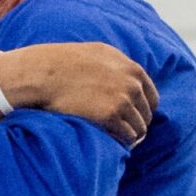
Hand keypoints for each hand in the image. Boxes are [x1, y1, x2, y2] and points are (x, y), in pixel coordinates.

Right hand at [2, 42, 157, 144]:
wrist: (44, 72)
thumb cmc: (64, 62)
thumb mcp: (99, 54)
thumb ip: (118, 66)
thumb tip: (125, 78)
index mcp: (131, 69)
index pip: (151, 97)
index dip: (142, 111)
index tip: (132, 119)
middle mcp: (131, 84)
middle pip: (146, 115)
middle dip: (136, 125)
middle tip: (122, 134)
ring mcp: (122, 100)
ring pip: (139, 129)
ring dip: (129, 136)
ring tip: (115, 140)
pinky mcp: (110, 116)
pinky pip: (127, 137)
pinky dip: (121, 142)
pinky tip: (110, 141)